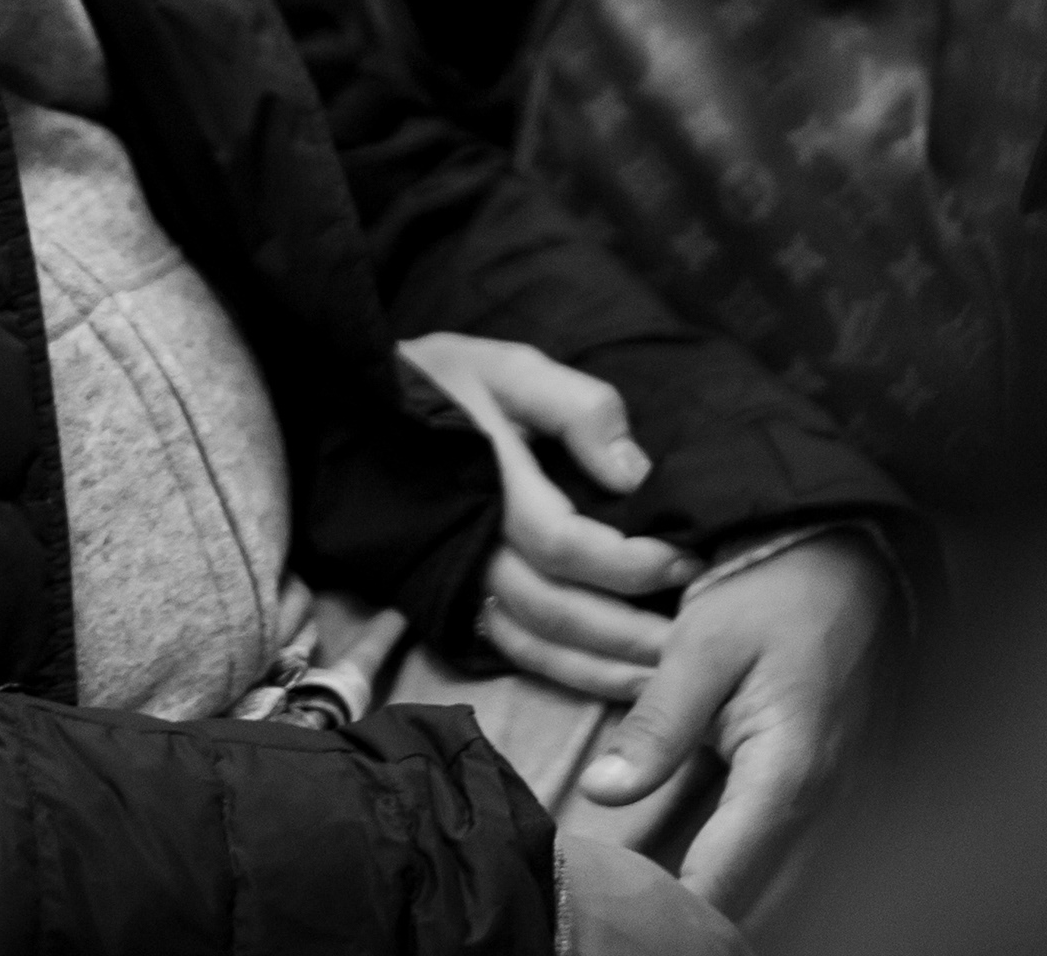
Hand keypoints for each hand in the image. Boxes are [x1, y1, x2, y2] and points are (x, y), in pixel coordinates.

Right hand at [400, 333, 697, 698]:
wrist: (352, 408)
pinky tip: (610, 678)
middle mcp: (470, 545)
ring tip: (666, 676)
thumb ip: (575, 408)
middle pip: (555, 610)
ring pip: (534, 643)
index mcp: (488, 485)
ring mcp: (457, 579)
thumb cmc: (441, 380)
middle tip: (694, 637)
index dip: (630, 561)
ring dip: (602, 666)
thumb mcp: (509, 368)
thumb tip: (634, 472)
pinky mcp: (452, 597)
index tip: (685, 558)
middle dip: (629, 630)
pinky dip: (563, 671)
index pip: (565, 544)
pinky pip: (510, 649)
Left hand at [579, 535, 896, 918]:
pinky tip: (709, 872)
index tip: (616, 912)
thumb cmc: (775, 590)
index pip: (723, 882)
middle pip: (760, 907)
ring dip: (729, 904)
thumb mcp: (702, 644)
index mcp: (789, 775)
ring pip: (787, 895)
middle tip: (627, 907)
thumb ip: (655, 725)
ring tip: (658, 898)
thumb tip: (601, 791)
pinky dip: (758, 881)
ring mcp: (845, 807)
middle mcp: (829, 808)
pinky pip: (803, 866)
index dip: (669, 911)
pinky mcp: (845, 797)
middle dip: (696, 919)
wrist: (851, 557)